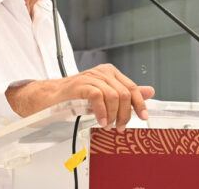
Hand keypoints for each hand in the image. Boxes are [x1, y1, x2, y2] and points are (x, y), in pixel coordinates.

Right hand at [5, 64, 153, 131]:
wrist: (49, 97)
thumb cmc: (75, 97)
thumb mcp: (104, 95)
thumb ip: (126, 92)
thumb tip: (149, 91)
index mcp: (109, 73)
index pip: (131, 87)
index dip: (140, 103)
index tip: (143, 117)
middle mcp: (101, 72)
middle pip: (124, 92)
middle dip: (125, 113)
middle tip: (120, 126)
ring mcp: (90, 77)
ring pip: (113, 95)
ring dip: (113, 115)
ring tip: (108, 125)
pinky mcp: (79, 85)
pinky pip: (98, 97)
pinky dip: (102, 112)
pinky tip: (100, 121)